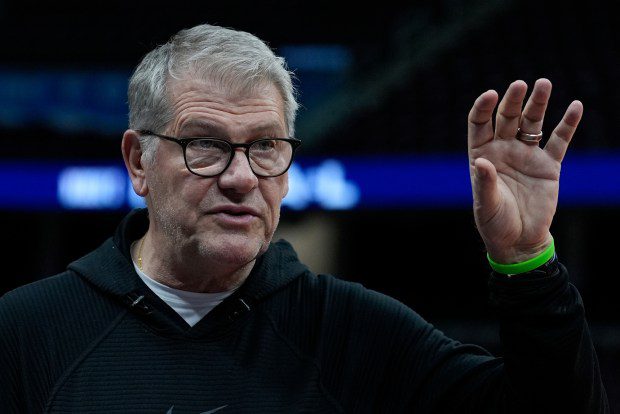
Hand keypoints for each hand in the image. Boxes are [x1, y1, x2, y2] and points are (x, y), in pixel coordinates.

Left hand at [467, 78, 582, 262]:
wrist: (520, 240)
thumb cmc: (495, 222)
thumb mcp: (486, 205)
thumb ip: (485, 183)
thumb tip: (482, 162)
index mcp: (482, 154)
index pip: (480, 124)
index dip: (484, 107)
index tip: (490, 95)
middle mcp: (504, 149)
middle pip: (507, 117)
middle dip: (513, 100)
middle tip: (520, 85)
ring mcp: (527, 154)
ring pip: (533, 122)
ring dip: (538, 103)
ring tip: (544, 83)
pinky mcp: (549, 165)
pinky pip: (559, 140)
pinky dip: (567, 124)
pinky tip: (575, 106)